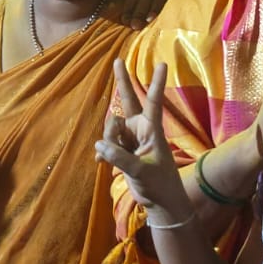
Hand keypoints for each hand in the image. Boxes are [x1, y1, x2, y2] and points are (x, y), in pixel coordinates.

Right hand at [96, 61, 193, 225]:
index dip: (157, 83)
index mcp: (152, 130)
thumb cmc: (160, 185)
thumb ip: (120, 157)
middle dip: (122, 82)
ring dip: (108, 142)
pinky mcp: (121, 151)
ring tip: (112, 159)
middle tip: (117, 61)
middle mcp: (140, 130)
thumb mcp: (142, 171)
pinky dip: (103, 153)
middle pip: (127, 103)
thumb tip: (100, 145)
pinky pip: (105, 145)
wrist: (161, 203)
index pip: (154, 102)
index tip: (162, 63)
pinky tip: (102, 164)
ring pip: (111, 129)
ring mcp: (130, 140)